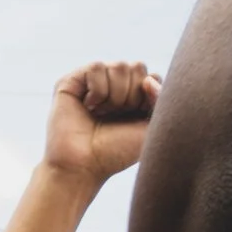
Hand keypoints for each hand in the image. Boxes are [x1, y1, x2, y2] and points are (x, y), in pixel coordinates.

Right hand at [41, 60, 160, 184]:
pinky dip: (98, 91)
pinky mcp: (72, 81)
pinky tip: (88, 106)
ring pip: (118, 65)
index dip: (147, 97)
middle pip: (137, 66)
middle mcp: (112, 86)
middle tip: (116, 116)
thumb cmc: (117, 151)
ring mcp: (92, 82)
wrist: (85, 165)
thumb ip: (160, 100)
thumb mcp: (150, 127)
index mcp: (132, 96)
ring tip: (101, 113)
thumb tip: (148, 78)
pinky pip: (96, 67)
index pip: (151, 76)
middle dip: (132, 95)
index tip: (134, 119)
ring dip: (115, 95)